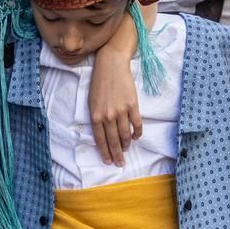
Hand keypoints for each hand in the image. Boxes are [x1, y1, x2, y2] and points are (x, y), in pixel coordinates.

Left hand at [91, 20, 140, 165]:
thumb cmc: (100, 83)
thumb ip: (97, 117)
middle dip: (116, 154)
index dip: (105, 152)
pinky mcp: (132, 105)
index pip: (101, 139)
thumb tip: (104, 132)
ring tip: (126, 150)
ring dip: (126, 144)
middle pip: (113, 140)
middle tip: (120, 163)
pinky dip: (137, 132)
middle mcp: (108, 115)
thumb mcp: (92, 101)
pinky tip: (135, 137)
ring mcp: (121, 111)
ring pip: (125, 134)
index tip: (108, 161)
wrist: (111, 65)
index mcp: (96, 115)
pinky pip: (136, 124)